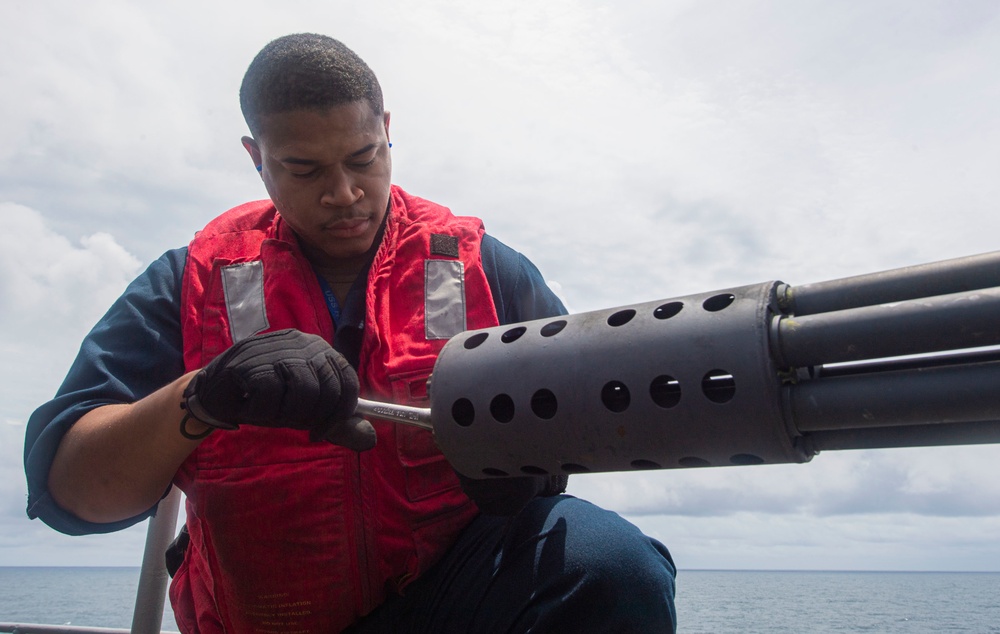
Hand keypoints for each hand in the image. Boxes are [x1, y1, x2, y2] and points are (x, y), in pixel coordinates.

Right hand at [182, 328, 375, 450]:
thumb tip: (370, 439)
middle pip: (328, 389)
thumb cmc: (266, 399)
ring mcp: (277, 350)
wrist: (215, 392)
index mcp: (319, 350)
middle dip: (310, 416)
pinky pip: (271, 397)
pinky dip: (261, 412)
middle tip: (287, 419)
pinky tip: (250, 407)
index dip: (341, 410)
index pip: (347, 378)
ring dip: (285, 415)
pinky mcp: (251, 363)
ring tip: (267, 411)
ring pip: (303, 393)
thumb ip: (336, 423)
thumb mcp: (306, 412)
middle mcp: (302, 344)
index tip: (322, 429)